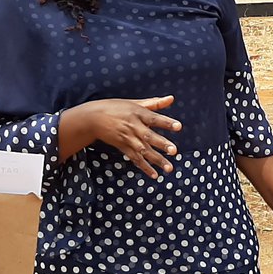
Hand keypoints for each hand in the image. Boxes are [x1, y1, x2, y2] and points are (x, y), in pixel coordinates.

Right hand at [62, 97, 181, 178]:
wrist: (93, 119)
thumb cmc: (116, 108)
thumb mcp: (135, 103)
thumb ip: (154, 103)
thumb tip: (172, 98)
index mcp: (138, 113)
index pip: (154, 118)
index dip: (166, 122)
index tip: (179, 127)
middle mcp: (133, 126)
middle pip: (149, 136)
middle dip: (162, 144)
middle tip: (174, 151)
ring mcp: (128, 138)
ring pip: (143, 151)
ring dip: (156, 160)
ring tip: (169, 168)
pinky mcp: (123, 147)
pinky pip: (135, 159)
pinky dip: (144, 167)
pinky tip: (154, 175)